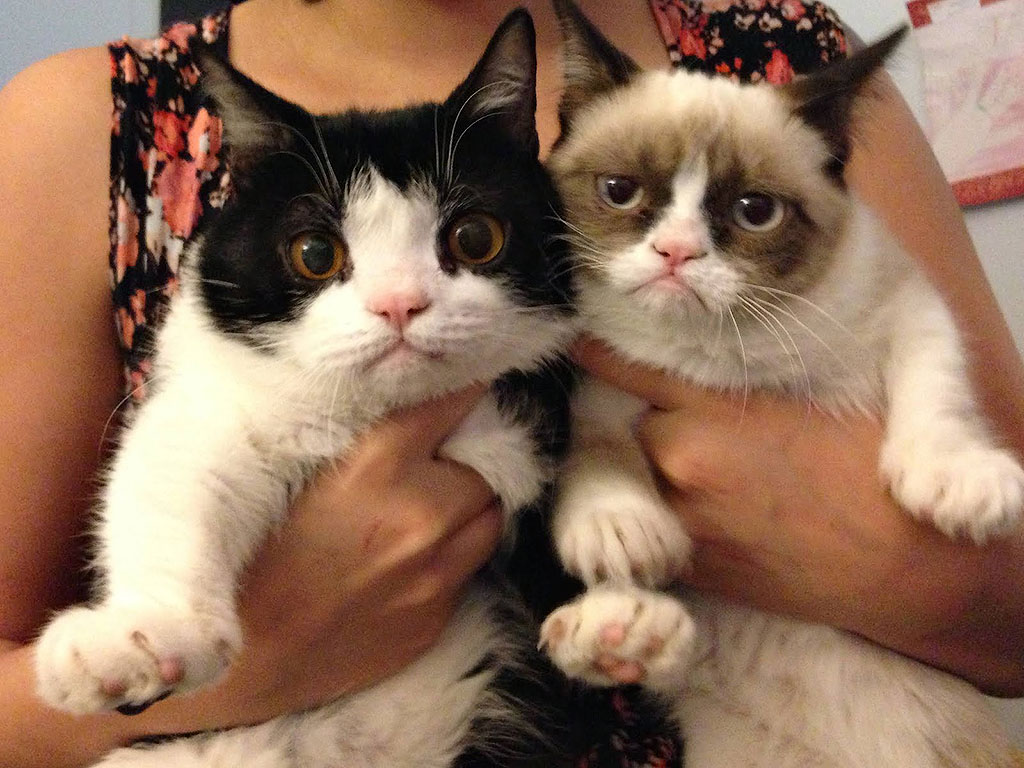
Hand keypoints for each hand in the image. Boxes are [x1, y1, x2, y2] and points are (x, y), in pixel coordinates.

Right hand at [128, 385, 501, 735]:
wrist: (238, 656)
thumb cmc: (250, 552)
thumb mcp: (295, 469)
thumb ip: (366, 437)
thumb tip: (414, 408)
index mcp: (380, 465)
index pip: (455, 401)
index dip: (465, 389)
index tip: (468, 384)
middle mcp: (422, 516)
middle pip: (485, 469)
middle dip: (464, 465)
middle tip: (431, 469)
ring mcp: (436, 574)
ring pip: (489, 520)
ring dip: (468, 512)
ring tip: (426, 516)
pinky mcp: (437, 620)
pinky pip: (466, 574)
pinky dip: (448, 562)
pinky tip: (402, 568)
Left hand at [574, 338, 1023, 693]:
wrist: (900, 563)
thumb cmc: (866, 472)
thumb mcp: (802, 403)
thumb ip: (734, 392)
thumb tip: (693, 380)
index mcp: (714, 411)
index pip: (631, 371)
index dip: (599, 357)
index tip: (576, 344)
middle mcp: (683, 461)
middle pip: (630, 430)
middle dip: (644, 426)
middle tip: (677, 427)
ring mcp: (681, 519)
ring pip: (638, 481)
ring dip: (652, 473)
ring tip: (699, 476)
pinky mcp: (691, 566)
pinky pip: (657, 529)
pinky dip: (666, 517)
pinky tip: (702, 515)